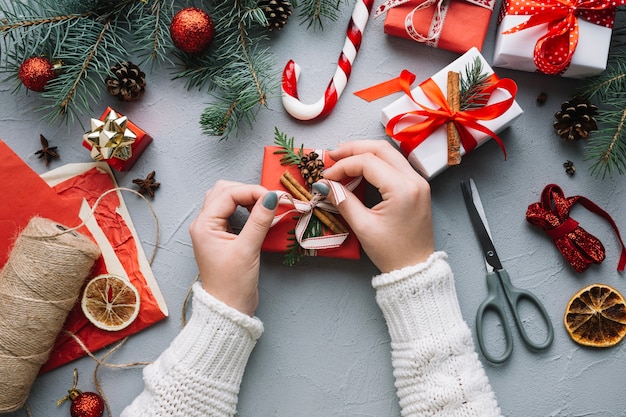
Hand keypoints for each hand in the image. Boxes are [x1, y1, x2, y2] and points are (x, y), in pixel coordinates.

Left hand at [189, 180, 277, 315]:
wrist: (228, 309)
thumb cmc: (232, 285)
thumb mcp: (247, 250)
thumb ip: (259, 221)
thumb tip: (272, 198)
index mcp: (204, 225)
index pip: (228, 194)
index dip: (252, 191)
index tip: (274, 198)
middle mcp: (204, 223)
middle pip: (224, 191)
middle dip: (248, 191)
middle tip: (269, 201)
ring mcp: (211, 230)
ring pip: (226, 199)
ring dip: (246, 198)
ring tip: (264, 207)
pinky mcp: (221, 236)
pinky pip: (231, 212)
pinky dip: (245, 208)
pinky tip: (258, 216)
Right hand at [319, 140, 433, 272]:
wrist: (415, 267)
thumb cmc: (391, 252)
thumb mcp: (363, 227)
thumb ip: (343, 201)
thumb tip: (324, 185)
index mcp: (402, 189)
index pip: (368, 163)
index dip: (343, 165)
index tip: (326, 176)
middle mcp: (414, 180)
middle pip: (381, 149)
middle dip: (354, 149)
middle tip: (332, 155)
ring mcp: (418, 182)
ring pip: (389, 153)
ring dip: (365, 152)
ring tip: (343, 157)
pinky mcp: (417, 187)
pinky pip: (396, 164)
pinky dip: (377, 161)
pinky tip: (361, 165)